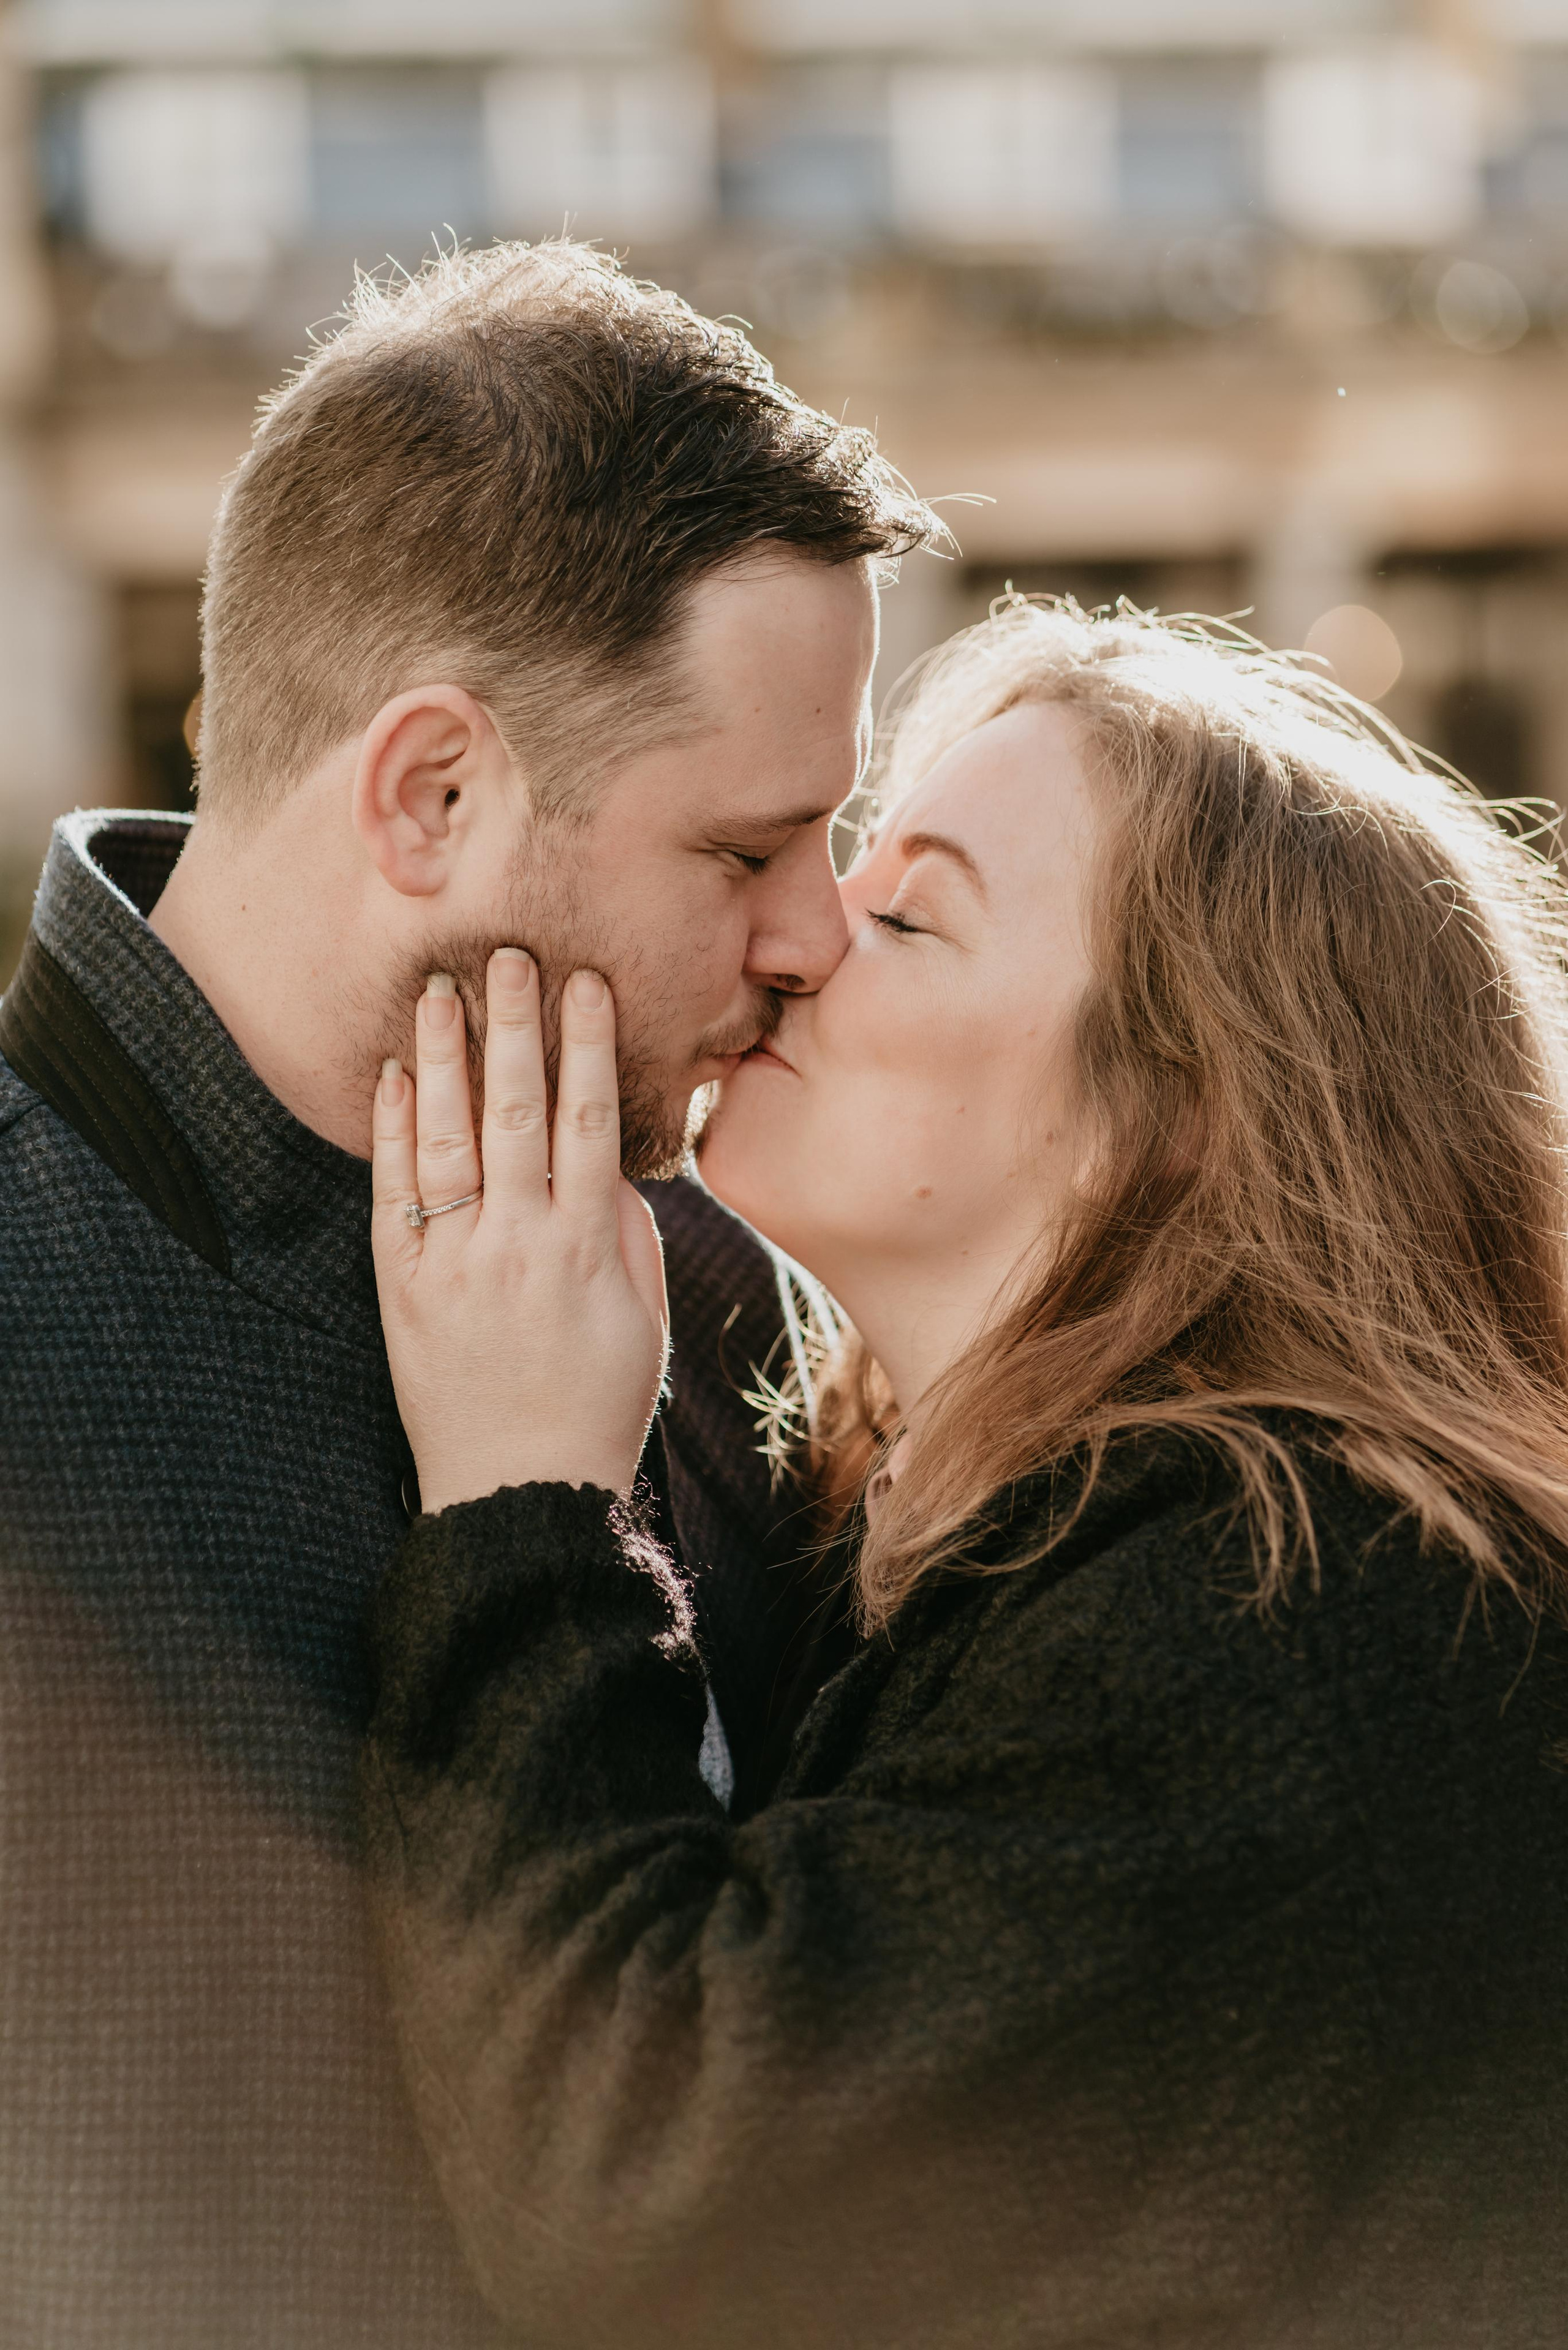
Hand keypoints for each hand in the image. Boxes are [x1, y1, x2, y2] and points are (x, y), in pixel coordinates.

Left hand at [371, 952, 669, 1513]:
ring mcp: (454, 1262)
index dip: (588, 1045)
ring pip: (447, 1137)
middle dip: (513, 1025)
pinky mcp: (403, 1287)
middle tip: (508, 953)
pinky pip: (395, 1192)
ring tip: (438, 990)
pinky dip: (392, 1129)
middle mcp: (517, 1243)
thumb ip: (626, 1233)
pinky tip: (391, 1075)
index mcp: (587, 1247)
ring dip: (443, 1057)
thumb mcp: (643, 1318)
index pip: (590, 1121)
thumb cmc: (597, 1405)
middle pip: (517, 1110)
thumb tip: (609, 1165)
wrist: (520, 1491)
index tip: (585, 983)